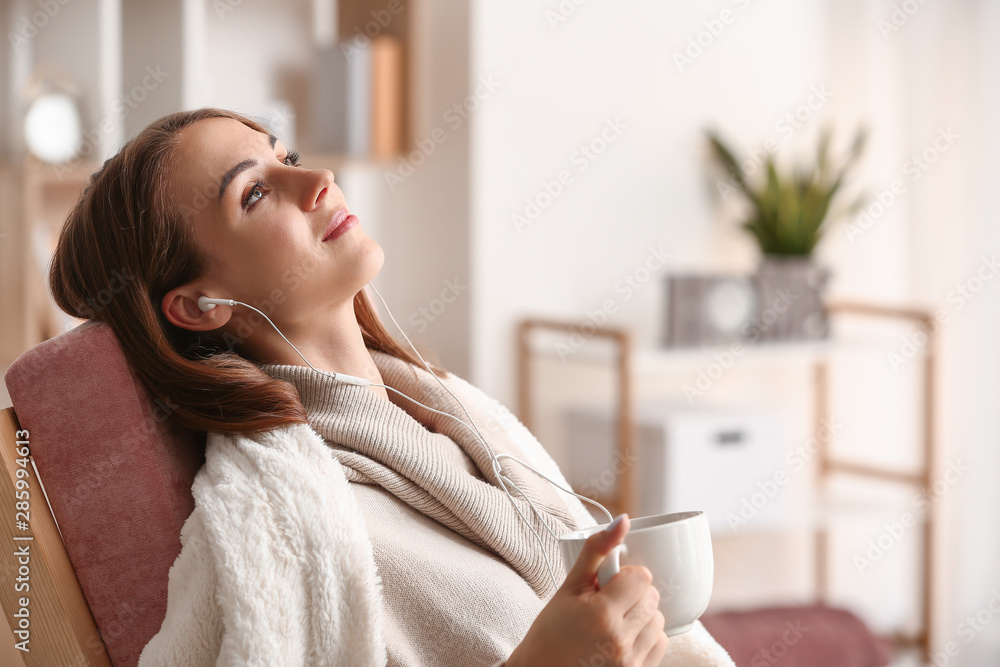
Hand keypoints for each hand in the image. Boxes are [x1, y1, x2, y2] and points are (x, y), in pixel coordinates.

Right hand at [506, 515, 668, 666]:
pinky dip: (646, 636)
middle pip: (652, 597)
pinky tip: (622, 638)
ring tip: (614, 622)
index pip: (641, 577)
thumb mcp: (569, 587)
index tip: (607, 586)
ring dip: (641, 616)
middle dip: (633, 595)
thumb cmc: (550, 632)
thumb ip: (596, 550)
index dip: (625, 577)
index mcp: (601, 613)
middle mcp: (619, 640)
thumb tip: (623, 521)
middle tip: (607, 604)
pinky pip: (660, 644)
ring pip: (658, 620)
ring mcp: (630, 661)